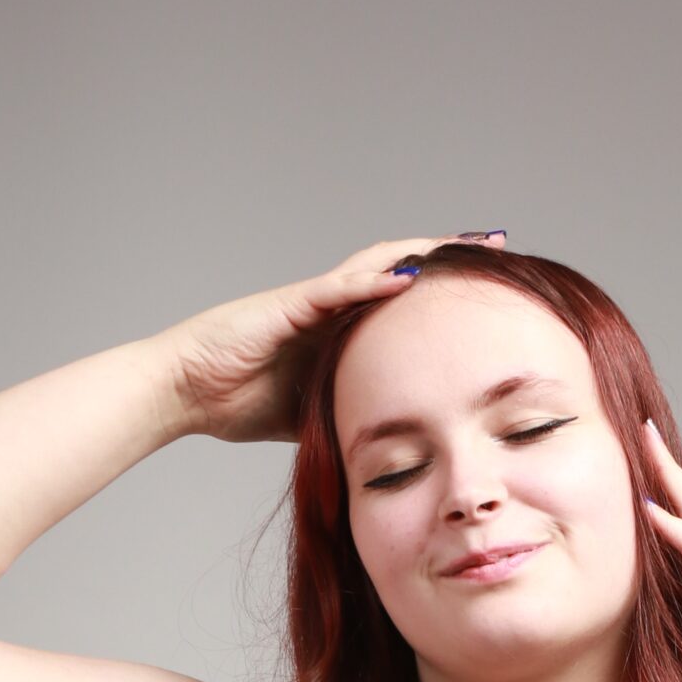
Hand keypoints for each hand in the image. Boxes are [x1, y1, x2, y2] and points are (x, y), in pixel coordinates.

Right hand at [165, 233, 506, 443]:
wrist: (184, 391)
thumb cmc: (234, 400)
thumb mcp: (309, 412)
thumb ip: (344, 409)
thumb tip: (382, 437)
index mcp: (338, 329)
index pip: (401, 299)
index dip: (444, 288)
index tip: (489, 284)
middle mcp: (330, 305)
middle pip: (400, 267)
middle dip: (449, 253)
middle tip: (497, 243)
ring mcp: (310, 301)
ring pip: (376, 265)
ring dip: (423, 253)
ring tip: (466, 245)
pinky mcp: (288, 307)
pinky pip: (336, 289)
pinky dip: (372, 282)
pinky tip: (409, 276)